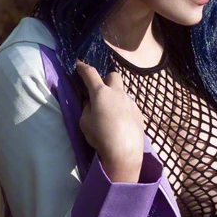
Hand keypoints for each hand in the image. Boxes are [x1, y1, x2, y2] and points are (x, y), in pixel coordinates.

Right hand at [75, 61, 144, 183]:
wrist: (124, 151)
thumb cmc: (100, 136)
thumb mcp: (84, 122)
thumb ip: (87, 109)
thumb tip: (91, 103)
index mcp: (101, 93)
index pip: (90, 73)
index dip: (83, 68)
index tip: (78, 65)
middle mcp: (117, 93)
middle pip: (113, 76)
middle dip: (106, 79)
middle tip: (100, 92)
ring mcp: (130, 103)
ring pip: (122, 93)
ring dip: (115, 99)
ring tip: (110, 116)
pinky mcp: (139, 114)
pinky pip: (128, 107)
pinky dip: (123, 111)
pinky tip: (121, 125)